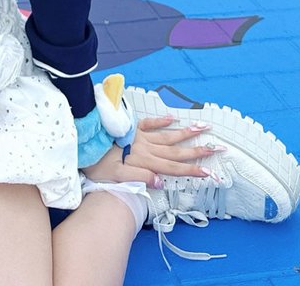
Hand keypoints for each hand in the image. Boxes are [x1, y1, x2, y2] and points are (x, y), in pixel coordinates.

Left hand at [83, 115, 216, 186]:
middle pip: (176, 150)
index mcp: (144, 161)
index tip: (209, 171)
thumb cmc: (97, 161)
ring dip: (186, 132)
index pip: (172, 168)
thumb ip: (139, 178)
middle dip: (197, 150)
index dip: (191, 170)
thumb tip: (161, 182)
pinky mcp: (130, 126)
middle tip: (217, 147)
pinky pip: (149, 123)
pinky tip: (172, 118)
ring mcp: (139, 135)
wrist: (83, 136)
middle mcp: (145, 147)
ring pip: (167, 135)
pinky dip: (161, 121)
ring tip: (203, 127)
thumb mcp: (115, 176)